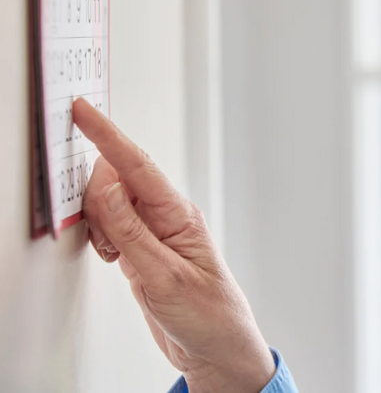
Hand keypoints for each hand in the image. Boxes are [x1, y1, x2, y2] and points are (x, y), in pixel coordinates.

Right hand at [72, 98, 275, 392]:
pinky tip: (114, 261)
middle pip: (116, 182)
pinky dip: (101, 240)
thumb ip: (129, 229)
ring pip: (109, 206)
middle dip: (97, 200)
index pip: (137, 165)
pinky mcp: (142, 251)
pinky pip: (110, 229)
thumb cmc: (207, 314)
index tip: (83, 110)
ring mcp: (154, 233)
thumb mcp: (163, 274)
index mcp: (180, 214)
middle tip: (106, 238)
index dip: (107, 136)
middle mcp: (167, 218)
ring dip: (99, 225)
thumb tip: (106, 183)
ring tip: (115, 258)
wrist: (216, 349)